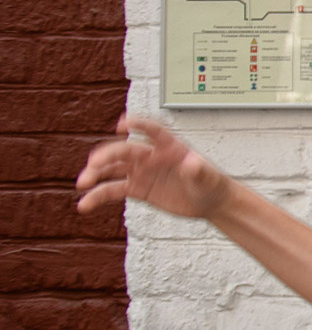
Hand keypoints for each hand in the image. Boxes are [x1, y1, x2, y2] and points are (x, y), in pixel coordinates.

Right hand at [76, 115, 232, 219]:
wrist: (210, 202)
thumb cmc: (211, 183)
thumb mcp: (208, 177)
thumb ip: (199, 170)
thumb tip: (191, 163)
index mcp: (170, 146)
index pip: (152, 130)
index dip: (138, 125)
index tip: (122, 125)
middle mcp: (151, 155)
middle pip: (124, 151)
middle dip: (106, 156)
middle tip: (93, 165)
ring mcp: (142, 171)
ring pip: (112, 169)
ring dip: (95, 174)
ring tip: (82, 184)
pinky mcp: (138, 188)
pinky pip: (113, 190)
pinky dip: (98, 196)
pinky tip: (85, 205)